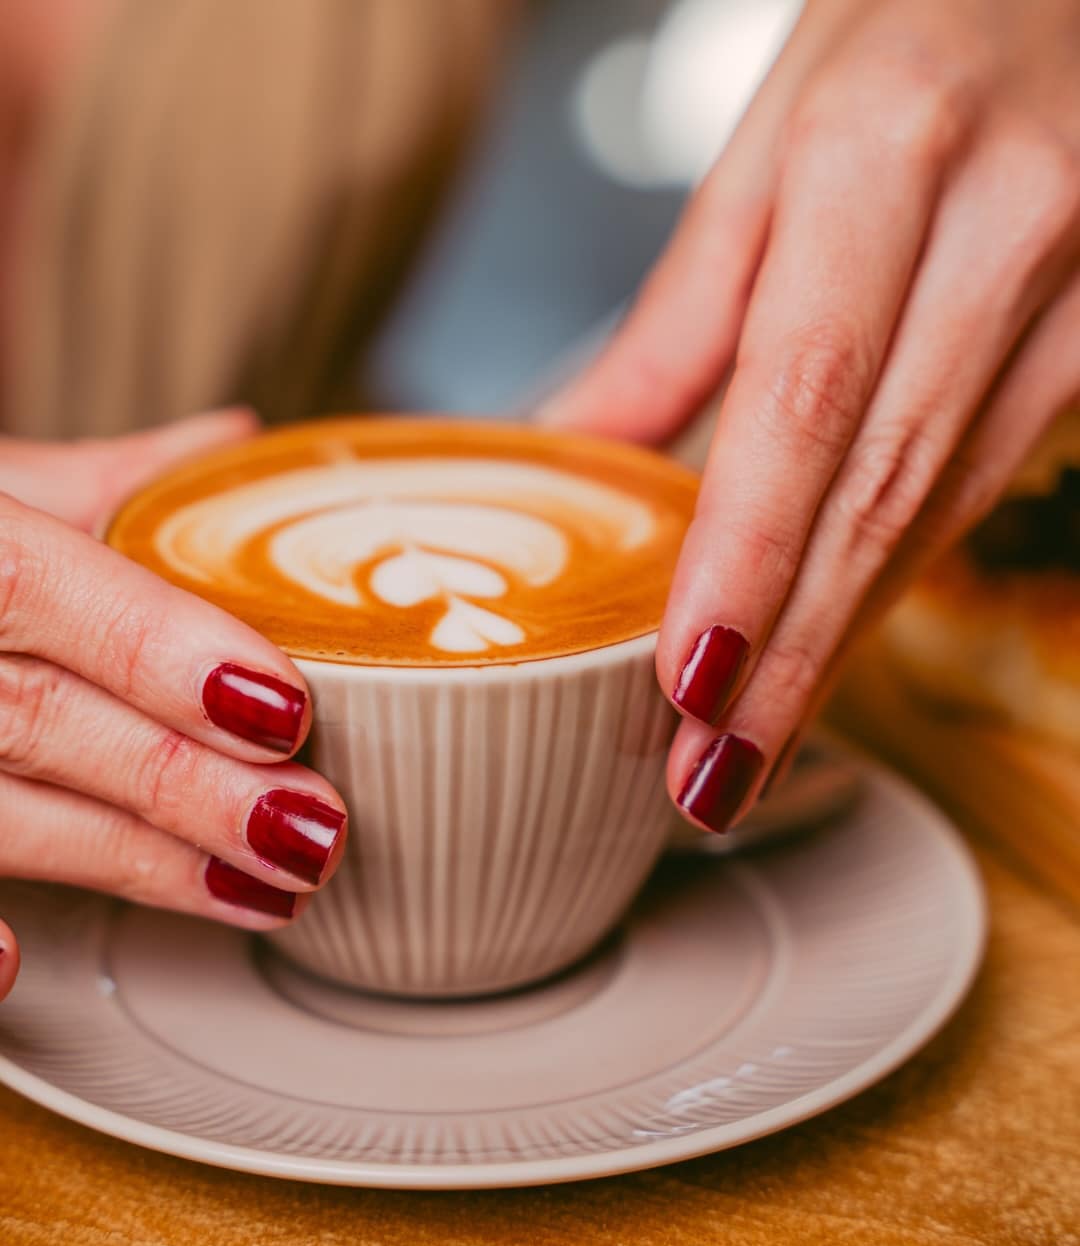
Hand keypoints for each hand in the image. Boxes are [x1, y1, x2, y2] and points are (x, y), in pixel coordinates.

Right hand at [0, 411, 347, 1000]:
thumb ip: (96, 481)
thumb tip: (230, 443)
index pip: (40, 587)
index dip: (162, 649)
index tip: (283, 708)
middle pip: (37, 720)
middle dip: (186, 784)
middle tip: (311, 827)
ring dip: (134, 862)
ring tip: (259, 890)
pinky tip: (15, 967)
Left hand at [545, 0, 1079, 828]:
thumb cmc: (904, 37)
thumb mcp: (768, 145)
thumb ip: (679, 317)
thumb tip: (572, 447)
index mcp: (890, 152)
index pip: (809, 399)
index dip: (750, 558)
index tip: (689, 685)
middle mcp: (1011, 222)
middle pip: (885, 489)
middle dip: (793, 652)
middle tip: (711, 777)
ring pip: (945, 507)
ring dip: (842, 639)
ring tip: (754, 742)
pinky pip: (986, 481)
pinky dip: (897, 574)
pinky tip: (831, 639)